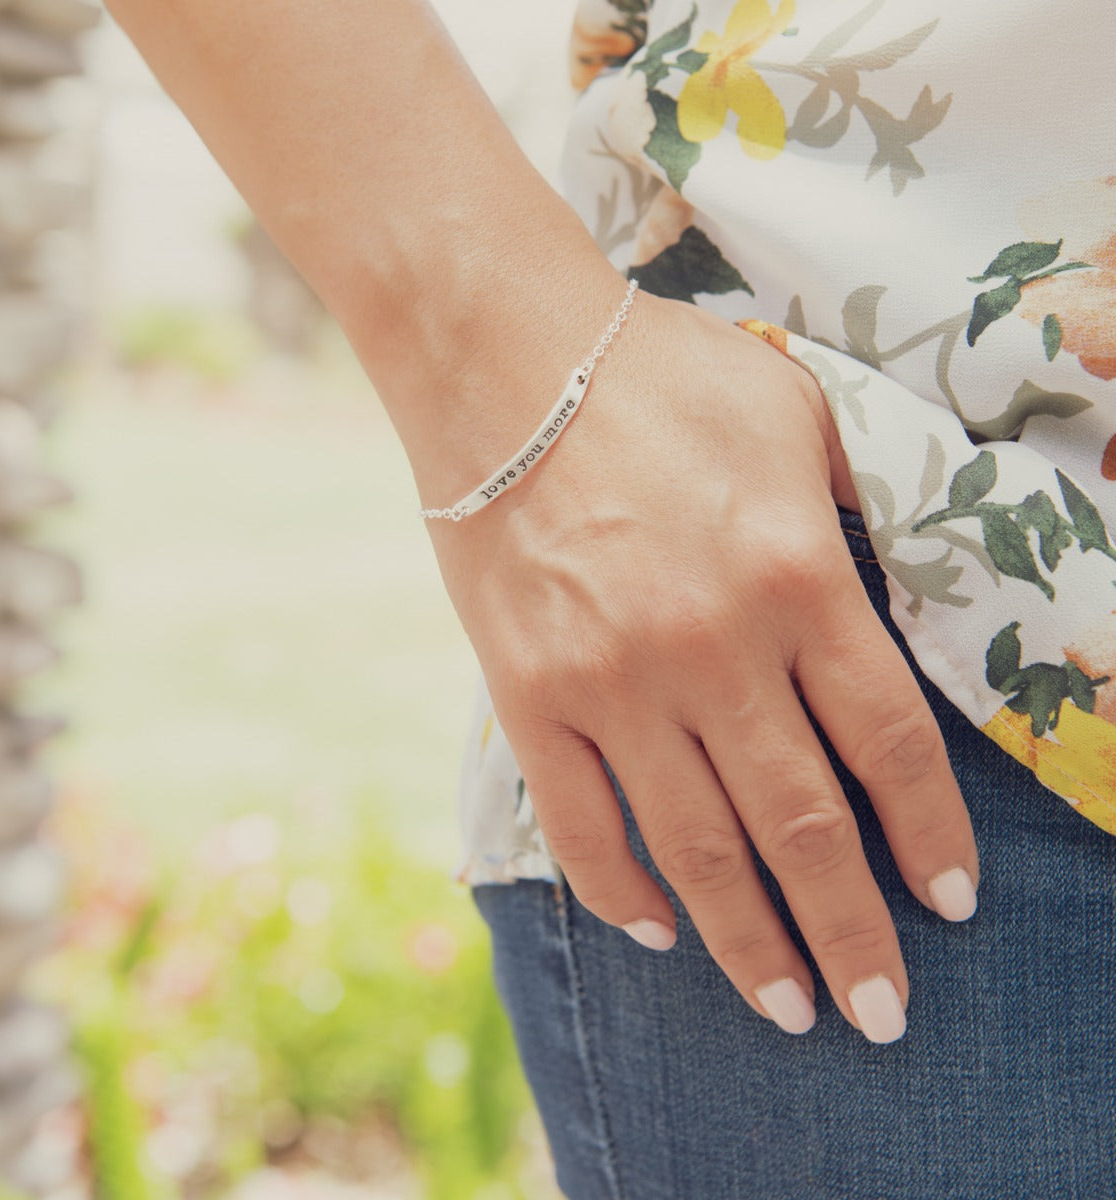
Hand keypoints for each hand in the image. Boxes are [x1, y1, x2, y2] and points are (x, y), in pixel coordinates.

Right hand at [428, 291, 978, 1043]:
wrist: (505, 360)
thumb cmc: (659, 377)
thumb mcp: (799, 418)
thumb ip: (857, 519)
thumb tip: (891, 607)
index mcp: (798, 575)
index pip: (890, 743)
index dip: (929, 837)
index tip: (949, 905)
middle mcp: (713, 646)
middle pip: (803, 824)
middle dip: (851, 934)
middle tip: (882, 1014)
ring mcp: (613, 679)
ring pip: (697, 847)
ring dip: (749, 943)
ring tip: (792, 1010)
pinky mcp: (529, 692)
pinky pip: (579, 821)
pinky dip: (621, 889)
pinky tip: (660, 932)